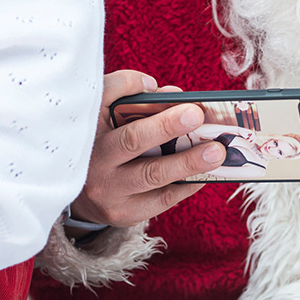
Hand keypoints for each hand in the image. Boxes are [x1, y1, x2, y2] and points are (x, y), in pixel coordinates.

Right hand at [69, 70, 226, 227]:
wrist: (83, 196)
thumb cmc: (107, 144)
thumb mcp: (109, 117)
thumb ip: (133, 98)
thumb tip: (171, 94)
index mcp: (88, 126)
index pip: (103, 97)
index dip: (128, 86)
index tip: (159, 86)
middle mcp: (93, 159)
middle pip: (131, 139)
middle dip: (166, 126)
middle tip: (197, 114)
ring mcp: (107, 190)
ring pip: (152, 174)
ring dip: (188, 161)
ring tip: (216, 151)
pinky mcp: (123, 213)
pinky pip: (161, 199)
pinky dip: (187, 184)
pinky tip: (206, 173)